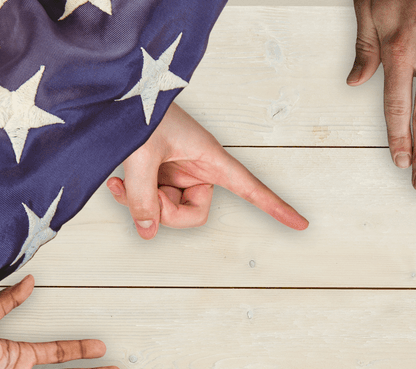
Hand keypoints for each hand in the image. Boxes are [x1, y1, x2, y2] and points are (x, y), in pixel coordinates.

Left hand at [107, 103, 307, 239]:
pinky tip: (117, 182)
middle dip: (166, 212)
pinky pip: (150, 201)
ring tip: (124, 181)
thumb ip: (142, 196)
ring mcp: (177, 173)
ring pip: (168, 211)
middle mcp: (197, 168)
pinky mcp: (158, 174)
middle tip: (144, 198)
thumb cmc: (137, 108)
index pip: (250, 188)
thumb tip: (148, 230)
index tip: (300, 223)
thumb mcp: (140, 154)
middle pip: (194, 213)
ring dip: (144, 203)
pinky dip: (132, 198)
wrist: (115, 90)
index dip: (275, 207)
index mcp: (210, 157)